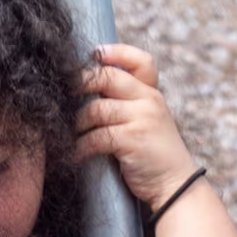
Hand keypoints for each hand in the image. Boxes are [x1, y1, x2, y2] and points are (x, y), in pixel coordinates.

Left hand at [75, 44, 198, 210]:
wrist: (175, 184)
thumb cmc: (153, 156)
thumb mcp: (148, 121)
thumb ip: (128, 105)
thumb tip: (89, 94)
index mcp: (152, 93)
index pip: (141, 61)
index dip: (117, 52)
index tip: (94, 54)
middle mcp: (149, 100)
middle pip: (109, 77)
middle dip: (81, 82)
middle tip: (61, 93)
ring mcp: (142, 118)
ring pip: (96, 109)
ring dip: (76, 123)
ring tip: (66, 134)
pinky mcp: (132, 140)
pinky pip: (96, 137)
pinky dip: (80, 147)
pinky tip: (73, 155)